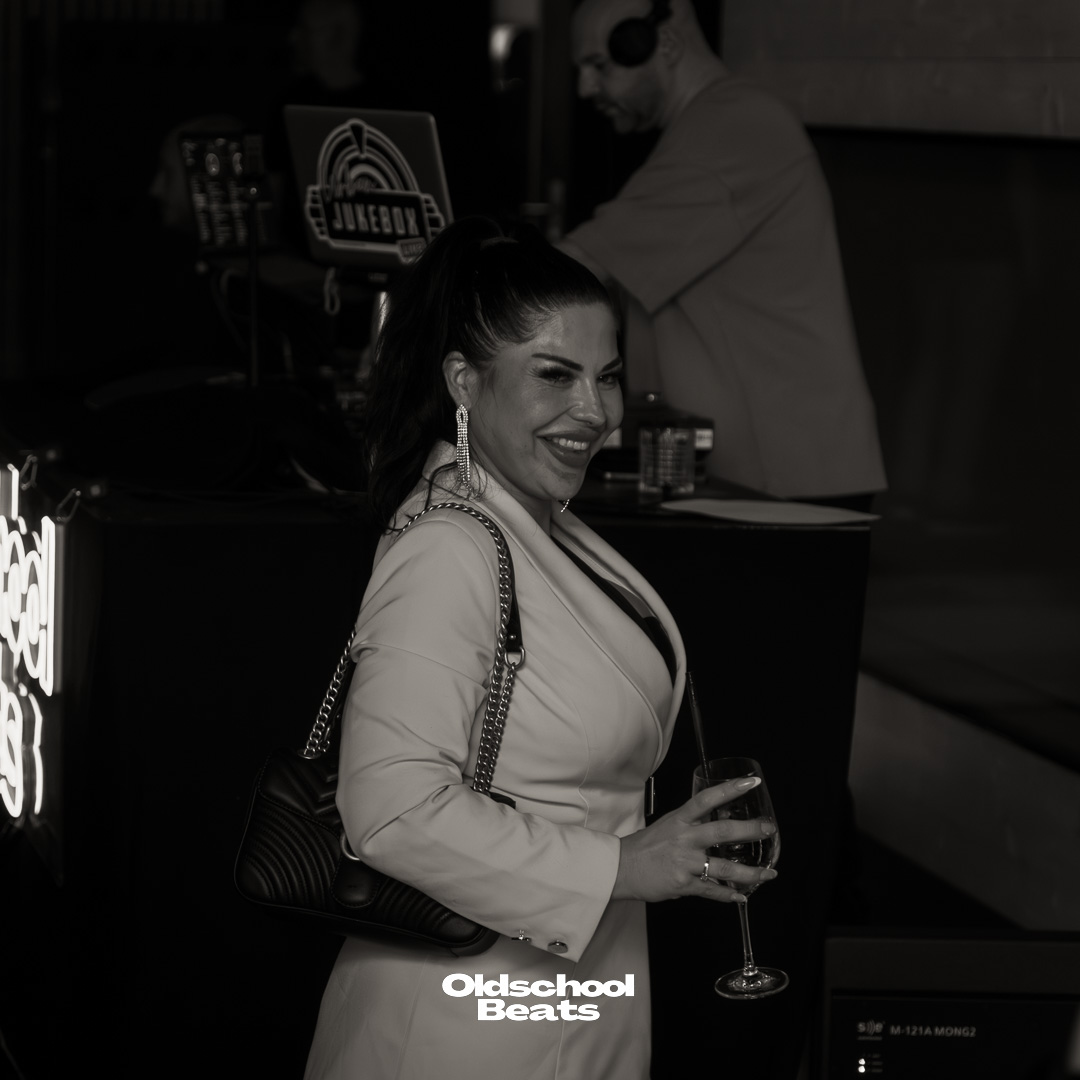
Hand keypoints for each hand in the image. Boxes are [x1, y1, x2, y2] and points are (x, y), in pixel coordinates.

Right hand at [611, 778, 777, 903]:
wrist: (622, 868)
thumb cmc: (646, 846)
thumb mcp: (669, 825)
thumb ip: (694, 823)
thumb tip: (724, 822)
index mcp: (680, 819)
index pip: (707, 799)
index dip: (730, 789)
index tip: (751, 782)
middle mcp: (684, 839)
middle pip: (723, 832)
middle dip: (751, 830)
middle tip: (768, 829)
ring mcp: (684, 862)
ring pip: (724, 867)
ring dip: (750, 872)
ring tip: (768, 873)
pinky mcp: (683, 884)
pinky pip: (712, 890)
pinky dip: (729, 895)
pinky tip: (741, 896)